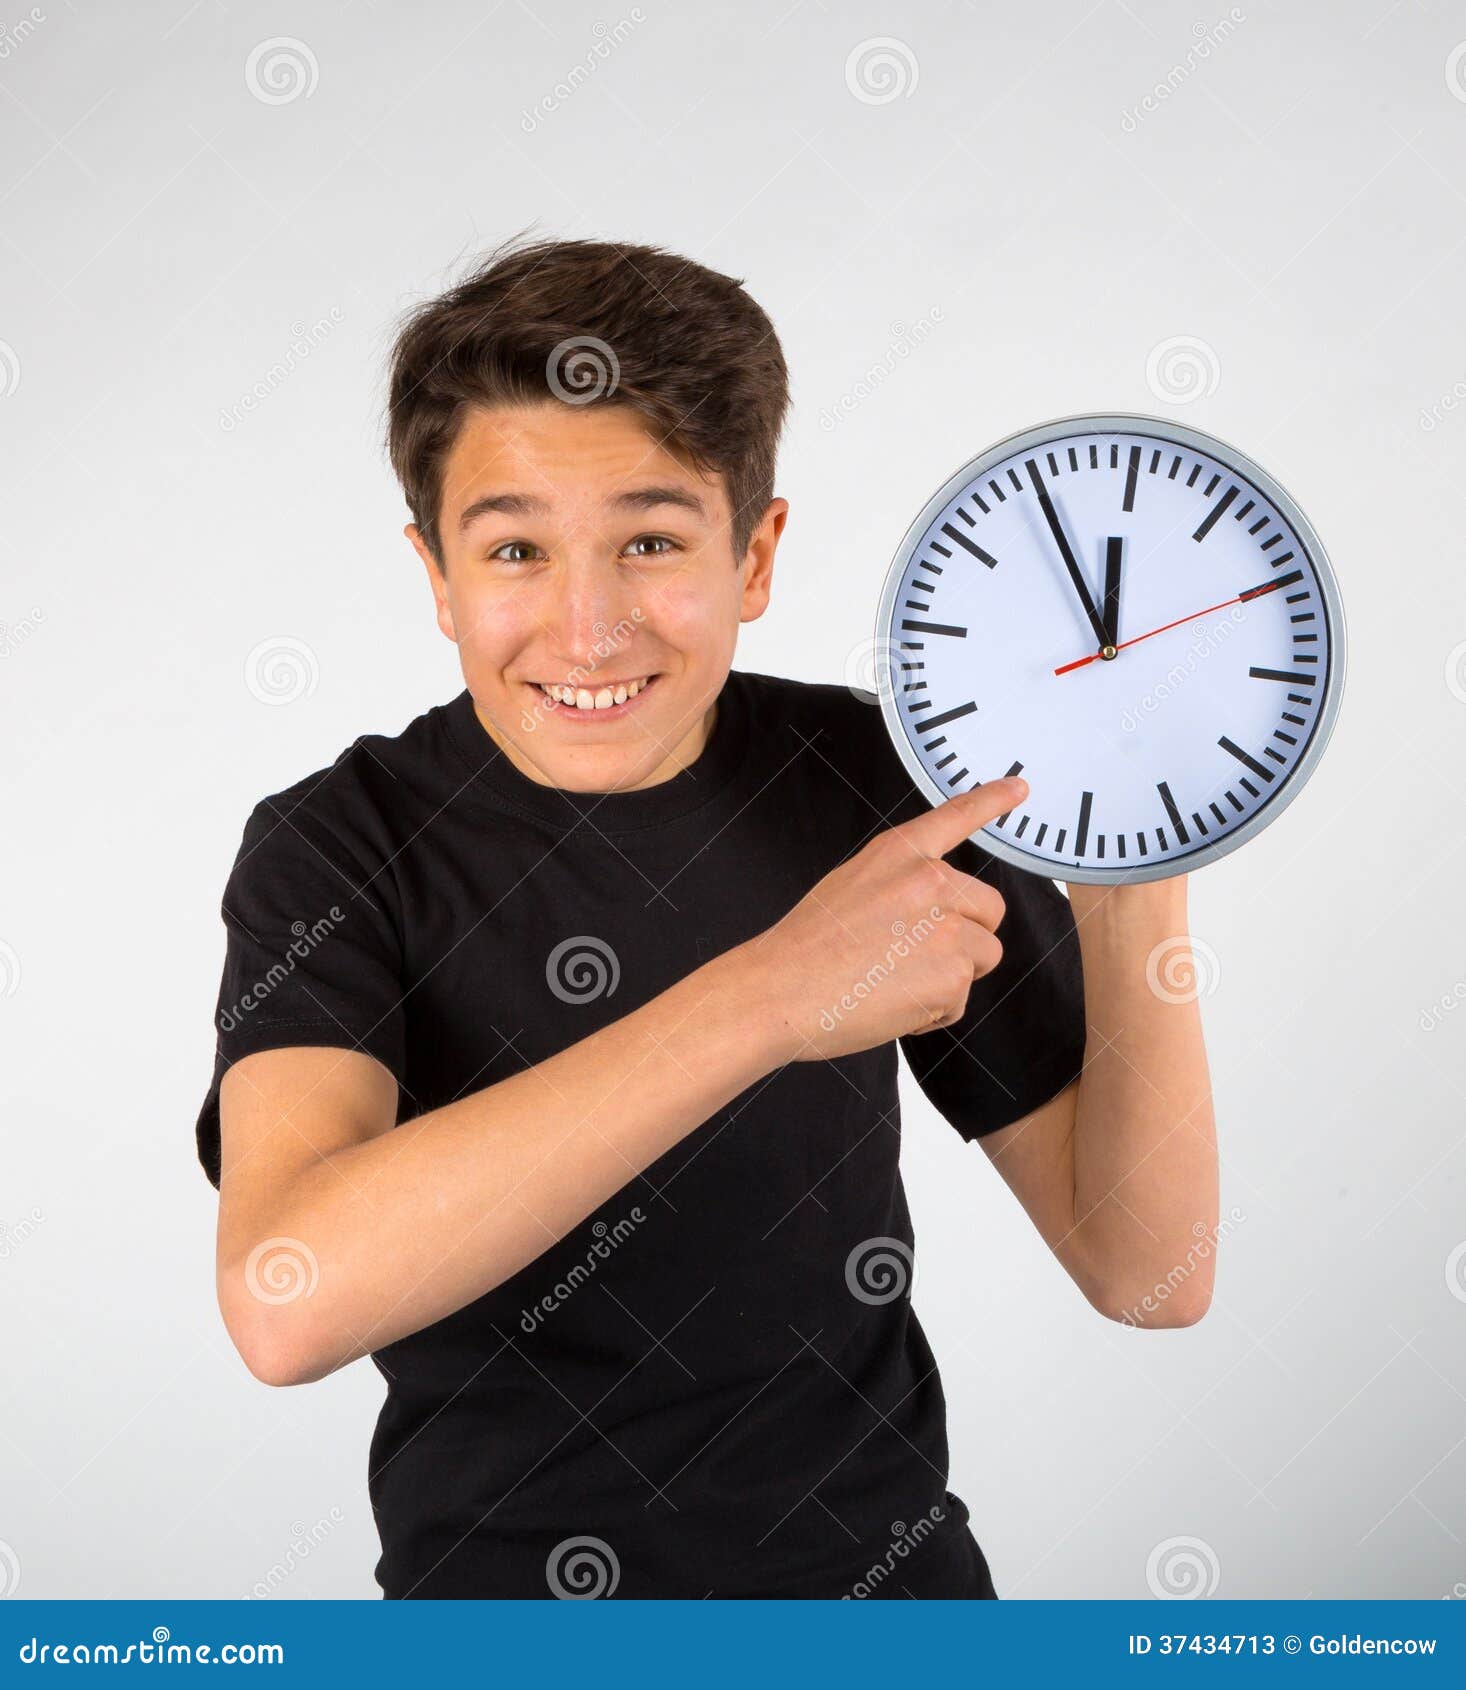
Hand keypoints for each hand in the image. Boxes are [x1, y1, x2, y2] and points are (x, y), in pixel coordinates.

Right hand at [741, 775, 1027, 1063]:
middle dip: (967, 935)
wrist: (780, 991)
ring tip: (895, 982)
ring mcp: (945, 927)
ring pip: (983, 956)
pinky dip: (933, 1011)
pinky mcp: (951, 974)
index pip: (955, 816)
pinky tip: (891, 1004)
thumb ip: (901, 885)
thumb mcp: (851, 887)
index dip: (992, 800)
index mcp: (899, 854)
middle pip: (990, 909)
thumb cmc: (806, 950)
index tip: (1018, 788)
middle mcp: (929, 881)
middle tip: (912, 956)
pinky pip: (961, 999)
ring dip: (950, 976)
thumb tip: (938, 911)